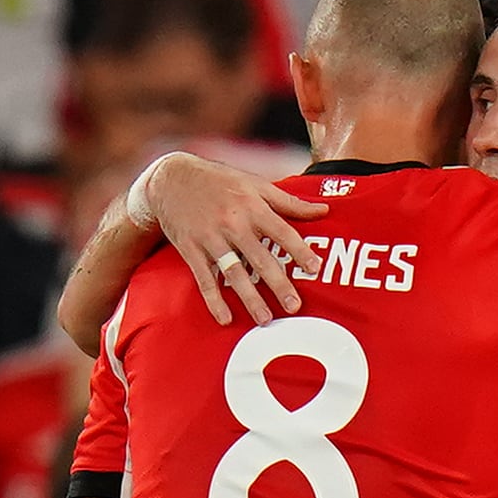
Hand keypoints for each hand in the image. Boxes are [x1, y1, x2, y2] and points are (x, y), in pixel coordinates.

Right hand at [142, 153, 326, 326]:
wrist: (171, 178)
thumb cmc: (220, 181)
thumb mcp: (255, 184)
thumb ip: (289, 201)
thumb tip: (325, 210)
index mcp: (252, 206)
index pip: (281, 231)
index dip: (299, 250)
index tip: (315, 268)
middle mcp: (233, 223)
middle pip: (260, 258)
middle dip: (278, 284)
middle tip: (294, 306)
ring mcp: (210, 238)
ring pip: (234, 273)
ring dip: (249, 298)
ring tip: (265, 320)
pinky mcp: (190, 250)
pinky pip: (204, 279)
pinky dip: (214, 300)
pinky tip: (225, 319)